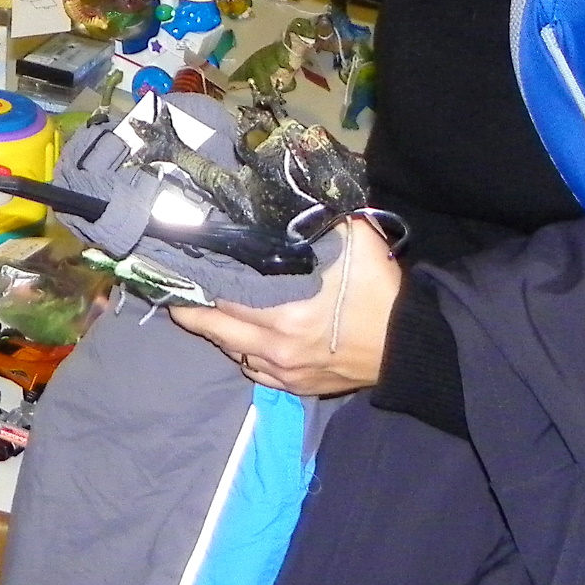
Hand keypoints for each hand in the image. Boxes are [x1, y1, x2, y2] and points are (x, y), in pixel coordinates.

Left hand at [168, 218, 402, 396]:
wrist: (410, 345)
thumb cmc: (380, 291)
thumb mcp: (355, 240)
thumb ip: (318, 220)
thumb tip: (289, 197)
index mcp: (285, 311)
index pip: (223, 295)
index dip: (197, 280)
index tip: (178, 264)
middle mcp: (277, 345)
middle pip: (215, 328)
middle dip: (190, 309)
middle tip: (174, 290)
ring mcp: (285, 371)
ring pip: (232, 351)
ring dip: (216, 331)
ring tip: (202, 309)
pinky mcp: (297, 387)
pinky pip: (255, 371)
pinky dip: (242, 353)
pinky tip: (238, 337)